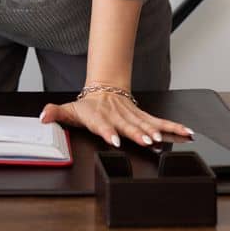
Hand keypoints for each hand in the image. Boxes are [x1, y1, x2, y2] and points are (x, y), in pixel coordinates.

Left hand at [39, 89, 191, 147]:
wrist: (105, 90)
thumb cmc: (88, 106)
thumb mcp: (70, 110)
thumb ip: (56, 114)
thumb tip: (42, 117)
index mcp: (100, 117)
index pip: (103, 125)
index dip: (109, 132)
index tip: (115, 139)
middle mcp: (118, 116)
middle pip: (129, 125)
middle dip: (138, 133)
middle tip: (148, 141)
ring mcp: (132, 116)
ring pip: (147, 123)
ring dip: (158, 131)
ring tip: (166, 138)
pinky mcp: (143, 117)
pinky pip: (160, 122)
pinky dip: (174, 127)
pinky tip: (187, 132)